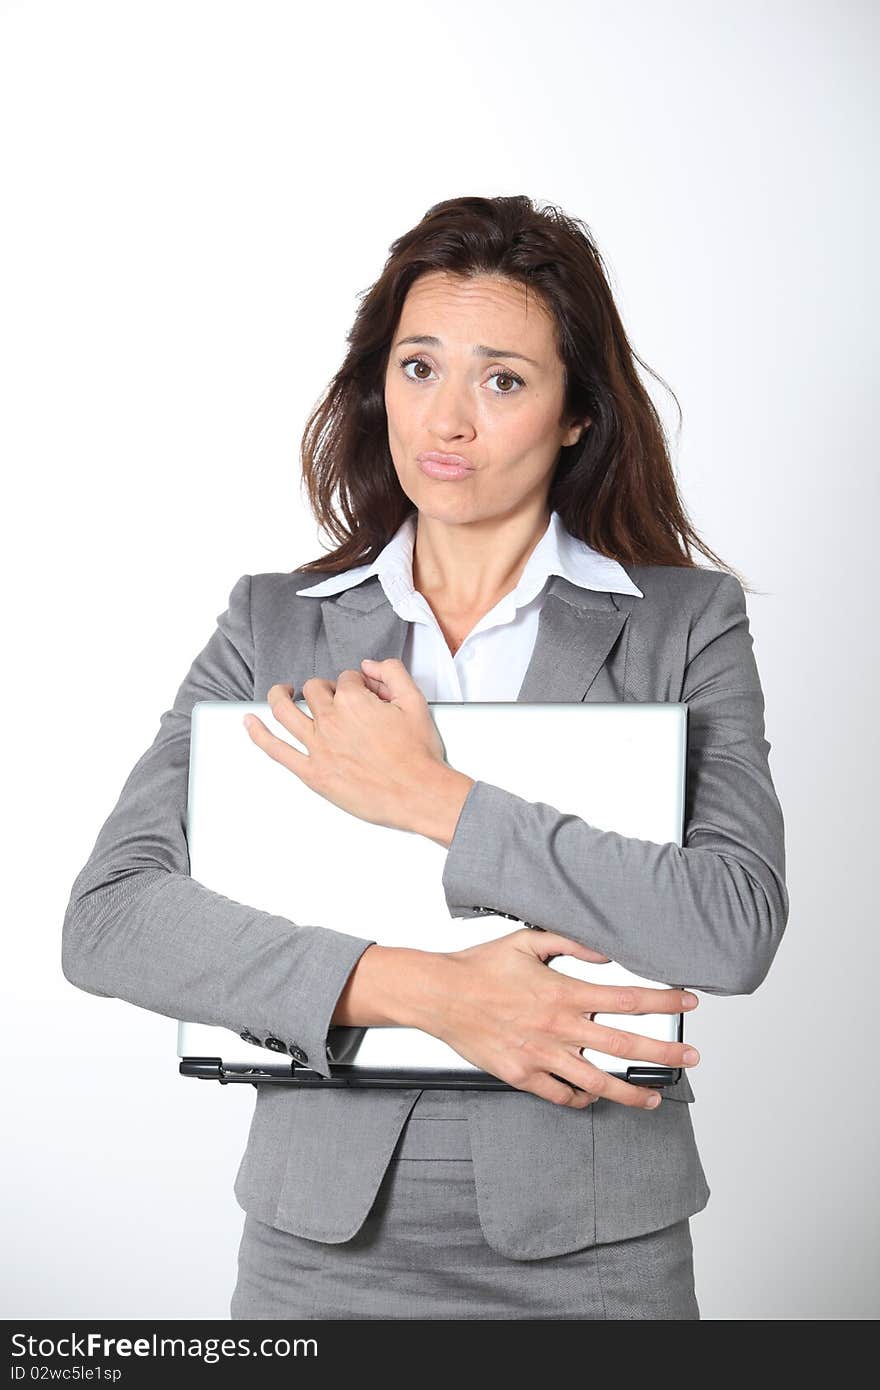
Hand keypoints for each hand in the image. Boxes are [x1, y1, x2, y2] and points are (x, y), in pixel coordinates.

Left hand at [243, 658, 463, 833]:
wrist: (418, 794)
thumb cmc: (418, 755)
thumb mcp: (416, 702)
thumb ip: (392, 673)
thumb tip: (370, 665)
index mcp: (353, 700)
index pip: (344, 679)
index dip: (355, 684)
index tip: (362, 693)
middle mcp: (331, 720)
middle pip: (314, 690)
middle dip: (323, 690)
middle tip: (333, 700)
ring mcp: (318, 747)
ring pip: (284, 711)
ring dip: (278, 696)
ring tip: (281, 692)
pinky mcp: (313, 773)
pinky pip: (276, 750)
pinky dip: (258, 734)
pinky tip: (249, 722)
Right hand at [414, 928, 699, 1109]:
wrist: (439, 995)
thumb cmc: (480, 967)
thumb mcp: (527, 941)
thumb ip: (570, 942)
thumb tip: (606, 950)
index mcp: (563, 993)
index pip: (626, 999)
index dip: (663, 1002)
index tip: (689, 1002)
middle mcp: (557, 1028)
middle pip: (624, 1045)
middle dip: (664, 1052)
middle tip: (691, 1058)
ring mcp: (541, 1056)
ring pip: (597, 1083)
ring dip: (631, 1092)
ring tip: (653, 1098)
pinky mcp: (522, 1076)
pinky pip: (561, 1095)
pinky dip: (582, 1099)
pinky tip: (594, 1097)